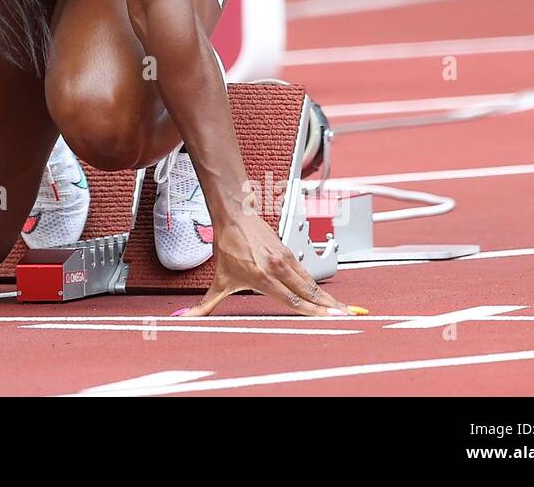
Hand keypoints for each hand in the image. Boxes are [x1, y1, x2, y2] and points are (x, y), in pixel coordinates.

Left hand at [174, 211, 364, 317]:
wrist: (234, 215)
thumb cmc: (228, 245)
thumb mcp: (218, 280)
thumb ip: (205, 305)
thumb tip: (186, 318)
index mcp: (262, 277)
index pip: (292, 300)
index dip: (312, 311)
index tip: (329, 318)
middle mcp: (276, 268)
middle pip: (308, 292)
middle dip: (329, 307)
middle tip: (348, 318)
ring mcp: (285, 259)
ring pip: (310, 283)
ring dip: (326, 297)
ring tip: (342, 309)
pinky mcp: (289, 252)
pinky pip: (306, 273)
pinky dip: (317, 285)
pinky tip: (324, 295)